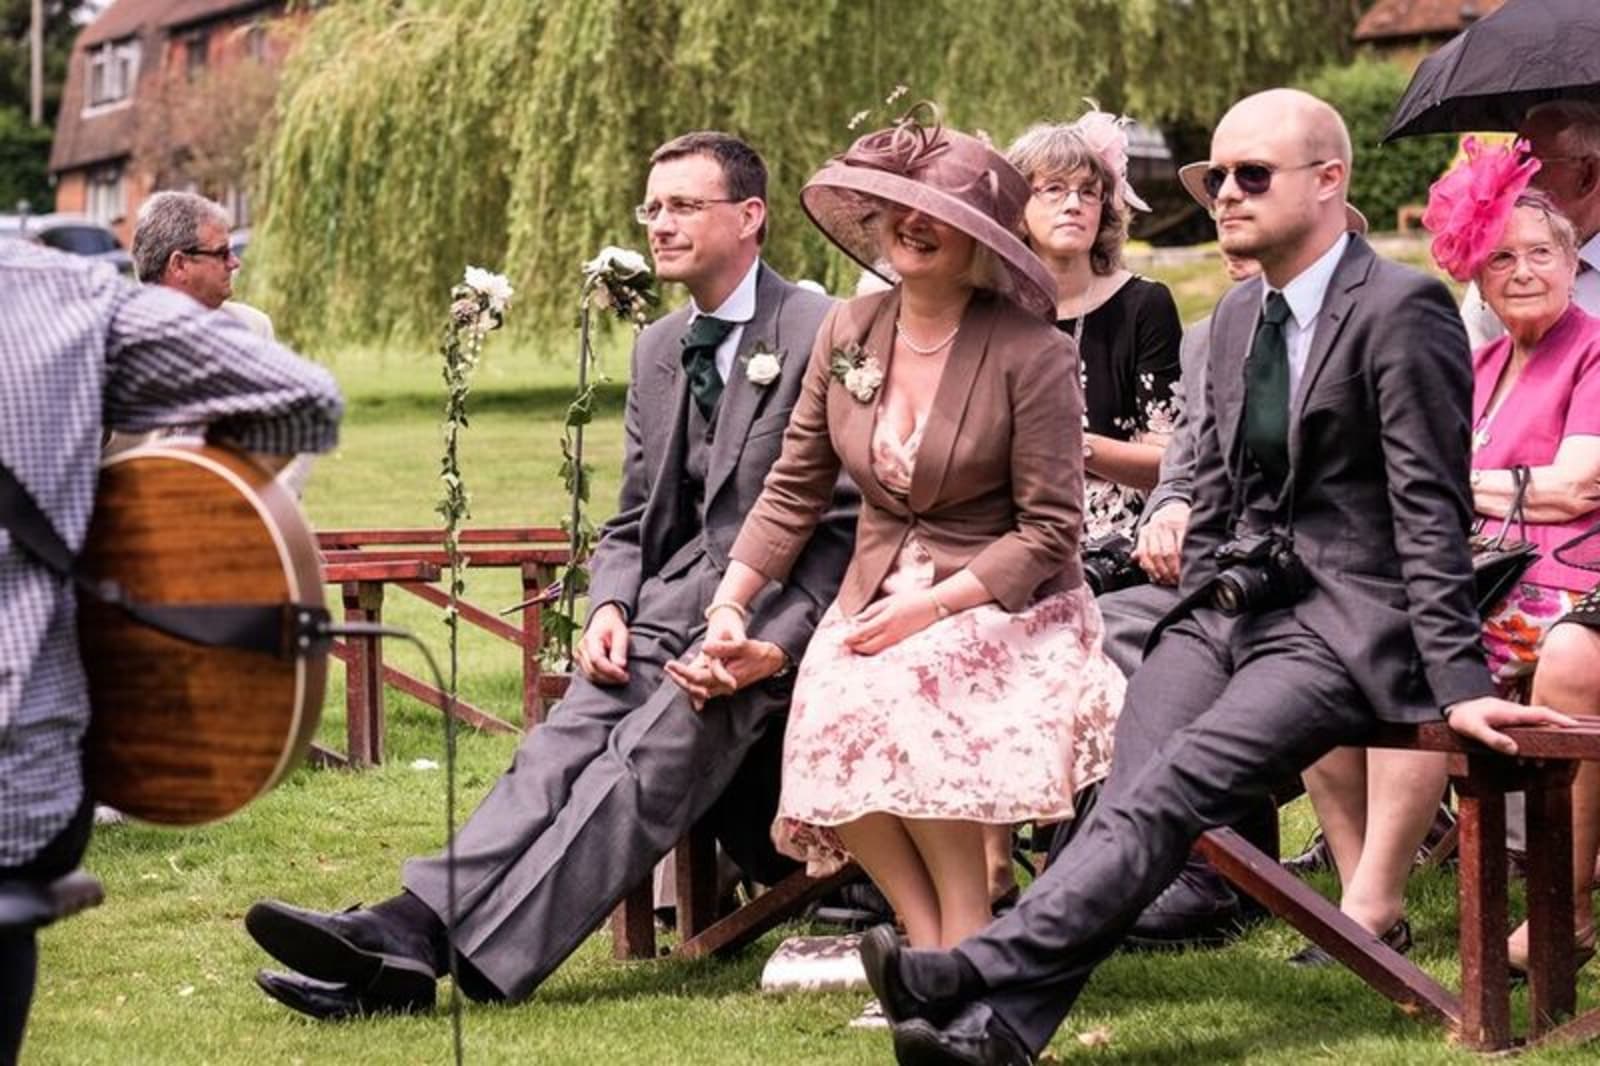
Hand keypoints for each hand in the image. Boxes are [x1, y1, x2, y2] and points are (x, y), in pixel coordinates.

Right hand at [574, 603, 629, 684]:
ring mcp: (579, 656)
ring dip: (607, 680)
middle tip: (626, 678)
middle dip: (610, 678)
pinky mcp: (581, 662)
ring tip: (621, 677)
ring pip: (591, 676)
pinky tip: (613, 677)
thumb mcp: (621, 633)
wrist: (603, 621)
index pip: (597, 660)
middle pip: (593, 670)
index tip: (624, 675)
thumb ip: (620, 649)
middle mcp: (581, 648)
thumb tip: (620, 666)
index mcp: (590, 639)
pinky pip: (590, 676)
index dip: (610, 671)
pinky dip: (602, 679)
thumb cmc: (613, 626)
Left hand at [665, 638, 786, 710]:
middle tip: (668, 668)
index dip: (681, 673)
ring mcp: (726, 688)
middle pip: (695, 688)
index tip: (670, 665)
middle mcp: (724, 687)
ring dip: (686, 683)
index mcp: (725, 678)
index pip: (697, 678)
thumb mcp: (743, 645)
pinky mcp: (727, 685)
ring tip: (673, 672)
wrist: (774, 660)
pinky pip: (708, 689)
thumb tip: (705, 647)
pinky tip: (689, 683)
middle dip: (680, 679)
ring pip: (700, 690)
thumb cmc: (759, 652)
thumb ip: (724, 648)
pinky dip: (696, 687)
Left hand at [842, 590, 939, 655]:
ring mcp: (897, 639)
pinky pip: (884, 649)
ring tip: (856, 646)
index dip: (852, 637)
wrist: (933, 607)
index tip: (843, 640)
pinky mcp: (902, 642)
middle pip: (868, 647)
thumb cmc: (912, 599)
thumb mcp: (889, 600)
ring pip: (876, 650)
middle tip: (848, 645)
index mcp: (886, 620)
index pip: (863, 633)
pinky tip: (870, 645)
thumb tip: (858, 619)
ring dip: (864, 650)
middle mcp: (891, 632)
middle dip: (856, 647)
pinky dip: (874, 649)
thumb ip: (872, 610)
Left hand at [1134, 501, 1190, 585]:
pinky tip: (1186, 566)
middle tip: (1170, 580)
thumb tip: (1134, 558)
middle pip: (1156, 554)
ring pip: (1170, 552)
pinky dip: (1184, 558)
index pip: (1144, 553)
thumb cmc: (1163, 526)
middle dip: (1163, 571)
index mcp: (1145, 531)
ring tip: (1177, 576)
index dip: (1151, 569)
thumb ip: (1143, 547)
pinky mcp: (1185, 525)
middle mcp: (1156, 527)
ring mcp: (1171, 525)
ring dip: (1174, 568)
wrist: (1176, 508)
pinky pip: (1183, 546)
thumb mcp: (1150, 534)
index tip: (1158, 579)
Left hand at [1445, 696, 1577, 754]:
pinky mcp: (1507, 722)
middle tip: (1554, 756)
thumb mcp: (1473, 729)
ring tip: (1538, 763)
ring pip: (1533, 729)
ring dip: (1538, 745)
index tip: (1574, 726)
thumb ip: (1492, 739)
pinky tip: (1522, 758)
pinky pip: (1524, 732)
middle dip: (1552, 737)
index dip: (1559, 719)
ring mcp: (1512, 718)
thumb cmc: (1462, 718)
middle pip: (1542, 723)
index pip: (1541, 714)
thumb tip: (1514, 750)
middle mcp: (1515, 714)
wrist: (1454, 708)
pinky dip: (1527, 744)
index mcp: (1510, 713)